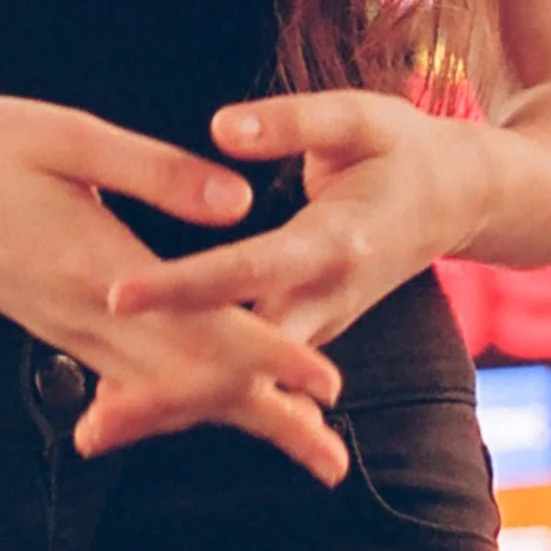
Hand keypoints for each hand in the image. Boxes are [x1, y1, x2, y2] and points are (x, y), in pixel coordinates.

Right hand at [0, 94, 344, 480]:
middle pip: (193, 383)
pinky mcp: (54, 324)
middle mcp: (85, 316)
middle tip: (333, 461)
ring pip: (165, 390)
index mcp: (99, 268)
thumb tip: (239, 201)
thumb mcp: (64, 137)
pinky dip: (179, 400)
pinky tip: (207, 407)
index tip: (329, 383)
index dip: (271, 357)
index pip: (202, 328)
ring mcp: (66, 328)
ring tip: (296, 443)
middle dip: (269, 419)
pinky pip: (129, 377)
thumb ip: (153, 170)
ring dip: (233, 418)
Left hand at [85, 91, 495, 450]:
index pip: (248, 271)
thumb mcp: (357, 118)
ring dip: (171, 406)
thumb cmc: (400, 148)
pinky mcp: (301, 334)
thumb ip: (291, 123)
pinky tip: (124, 409)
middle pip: (240, 360)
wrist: (456, 200)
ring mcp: (314, 326)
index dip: (185, 288)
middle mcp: (322, 301)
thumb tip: (222, 129)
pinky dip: (190, 395)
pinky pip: (244, 377)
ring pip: (239, 383)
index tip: (119, 296)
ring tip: (95, 432)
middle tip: (99, 421)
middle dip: (172, 391)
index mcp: (332, 245)